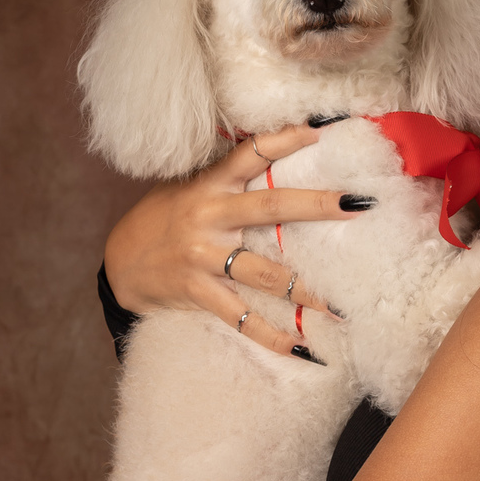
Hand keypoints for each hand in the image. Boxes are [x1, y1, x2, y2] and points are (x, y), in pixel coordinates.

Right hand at [103, 121, 372, 357]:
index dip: (284, 140)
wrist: (120, 266)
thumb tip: (275, 162)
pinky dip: (271, 337)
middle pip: (271, 206)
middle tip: (359, 204)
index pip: (250, 153)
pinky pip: (242, 318)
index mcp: (209, 185)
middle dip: (317, 206)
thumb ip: (225, 181)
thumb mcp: (187, 190)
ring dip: (307, 290)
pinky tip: (301, 349)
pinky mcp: (198, 291)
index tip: (320, 131)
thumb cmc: (163, 223)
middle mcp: (209, 216)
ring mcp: (204, 256)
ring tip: (341, 304)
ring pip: (266, 273)